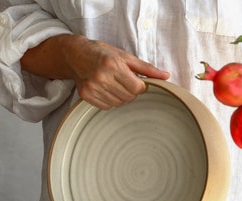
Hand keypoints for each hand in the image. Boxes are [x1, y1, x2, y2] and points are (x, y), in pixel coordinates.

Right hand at [21, 34, 169, 109]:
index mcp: (113, 65)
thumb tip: (166, 76)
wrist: (75, 54)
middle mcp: (101, 77)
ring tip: (114, 84)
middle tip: (124, 81)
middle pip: (129, 97)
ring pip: (119, 103)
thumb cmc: (102, 53)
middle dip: (131, 91)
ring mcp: (92, 87)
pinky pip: (107, 107)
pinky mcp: (86, 95)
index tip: (136, 80)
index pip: (137, 88)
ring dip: (121, 96)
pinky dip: (110, 100)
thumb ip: (146, 68)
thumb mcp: (125, 56)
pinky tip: (106, 89)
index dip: (140, 86)